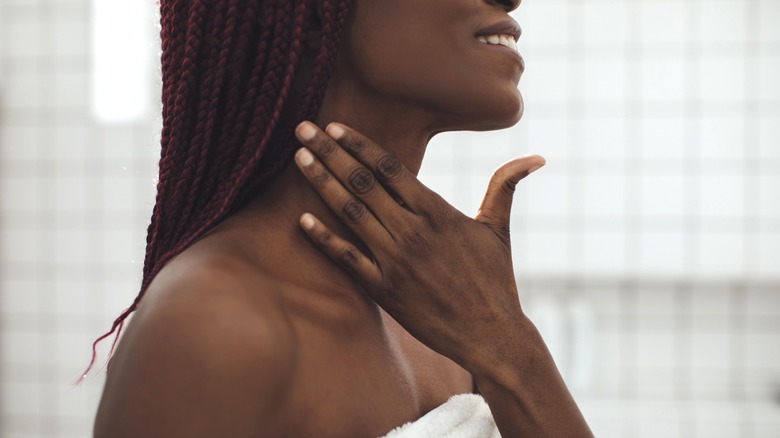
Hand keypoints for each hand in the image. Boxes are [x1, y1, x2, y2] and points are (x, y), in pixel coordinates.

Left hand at [292, 121, 544, 370]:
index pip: (389, 168)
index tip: (335, 127)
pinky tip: (301, 218)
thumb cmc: (495, 281)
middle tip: (302, 128)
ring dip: (321, 183)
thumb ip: (505, 187)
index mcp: (437, 211)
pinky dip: (323, 237)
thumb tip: (537, 156)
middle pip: (362, 183)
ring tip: (298, 158)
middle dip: (329, 153)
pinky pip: (346, 258)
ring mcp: (395, 260)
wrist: (491, 335)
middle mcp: (412, 230)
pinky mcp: (383, 289)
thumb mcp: (498, 229)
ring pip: (350, 213)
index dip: (358, 144)